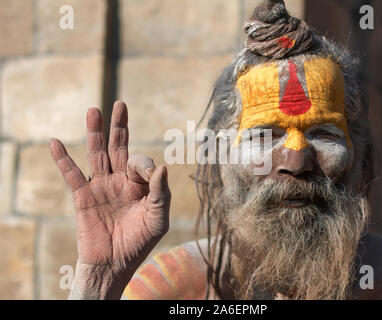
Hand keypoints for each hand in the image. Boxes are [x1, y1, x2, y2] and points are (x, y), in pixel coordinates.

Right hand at [50, 101, 170, 297]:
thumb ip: (162, 193)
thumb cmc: (140, 242)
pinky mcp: (83, 197)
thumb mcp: (158, 219)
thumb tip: (163, 167)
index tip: (148, 178)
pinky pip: (72, 175)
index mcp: (140, 185)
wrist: (115, 264)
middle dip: (119, 126)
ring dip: (94, 133)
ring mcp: (101, 186)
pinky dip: (63, 160)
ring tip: (93, 110)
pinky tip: (55, 143)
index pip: (141, 162)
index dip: (144, 166)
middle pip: (119, 147)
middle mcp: (120, 181)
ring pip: (97, 154)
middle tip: (120, 104)